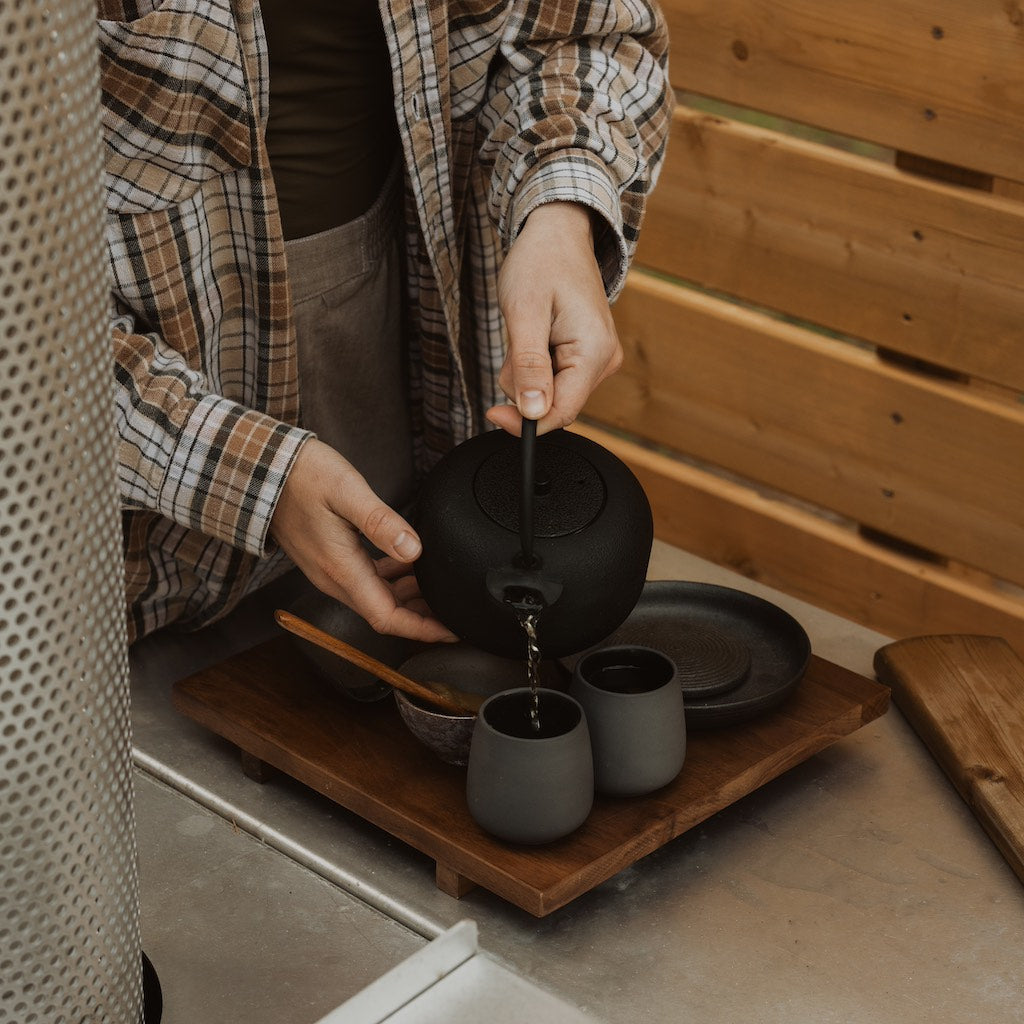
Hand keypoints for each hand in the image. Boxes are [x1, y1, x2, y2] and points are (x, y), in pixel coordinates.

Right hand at [270, 439, 456, 643]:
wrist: (260, 468)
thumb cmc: (301, 475)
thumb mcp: (347, 491)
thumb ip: (381, 522)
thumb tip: (414, 550)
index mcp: (341, 569)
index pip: (386, 618)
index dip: (422, 630)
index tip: (452, 631)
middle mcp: (334, 578)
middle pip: (385, 613)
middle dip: (422, 618)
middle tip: (456, 610)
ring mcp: (330, 570)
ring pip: (377, 598)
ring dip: (409, 599)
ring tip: (441, 588)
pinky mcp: (329, 558)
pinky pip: (367, 580)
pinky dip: (393, 580)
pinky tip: (410, 564)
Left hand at [486, 201, 622, 434]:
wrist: (558, 234)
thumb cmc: (540, 262)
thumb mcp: (524, 312)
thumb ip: (528, 366)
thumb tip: (533, 414)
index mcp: (595, 351)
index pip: (562, 413)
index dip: (525, 423)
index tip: (493, 413)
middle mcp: (605, 360)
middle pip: (554, 403)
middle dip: (523, 385)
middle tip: (514, 342)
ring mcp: (599, 360)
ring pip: (551, 393)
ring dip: (526, 373)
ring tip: (526, 330)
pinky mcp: (588, 357)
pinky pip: (554, 379)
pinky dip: (534, 365)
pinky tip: (535, 335)